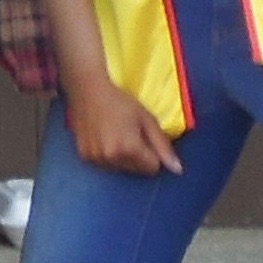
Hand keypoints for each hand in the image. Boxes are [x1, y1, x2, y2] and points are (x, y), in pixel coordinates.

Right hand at [66, 81, 183, 176]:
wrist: (87, 92)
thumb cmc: (121, 102)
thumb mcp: (147, 120)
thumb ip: (163, 146)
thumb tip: (177, 170)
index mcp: (130, 149)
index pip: (152, 168)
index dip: (153, 154)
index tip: (145, 138)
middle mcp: (112, 159)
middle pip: (137, 171)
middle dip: (139, 158)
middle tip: (130, 135)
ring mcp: (96, 159)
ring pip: (121, 169)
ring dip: (123, 158)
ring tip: (116, 136)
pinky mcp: (85, 157)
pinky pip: (106, 165)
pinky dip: (108, 156)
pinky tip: (104, 139)